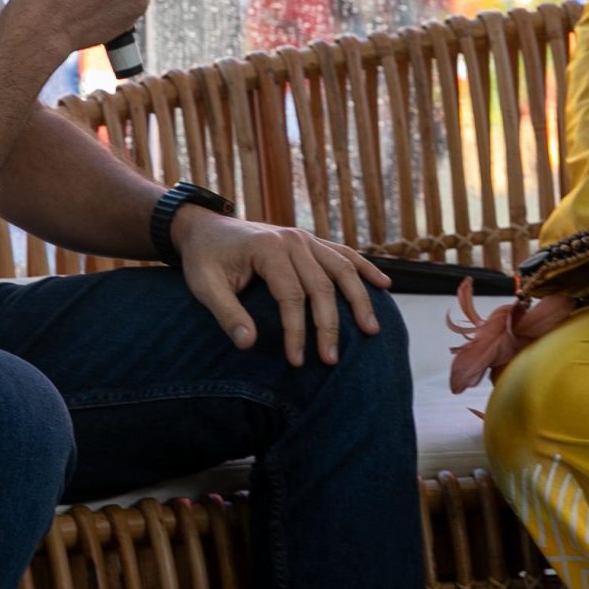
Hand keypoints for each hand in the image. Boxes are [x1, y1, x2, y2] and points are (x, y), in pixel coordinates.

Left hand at [175, 210, 391, 365]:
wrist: (204, 227)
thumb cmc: (203, 259)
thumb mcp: (204, 286)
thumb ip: (226, 313)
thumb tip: (248, 344)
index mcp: (269, 248)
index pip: (291, 296)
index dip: (296, 331)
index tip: (297, 361)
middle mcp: (293, 240)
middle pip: (322, 285)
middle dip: (329, 325)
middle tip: (331, 359)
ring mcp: (305, 238)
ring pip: (342, 268)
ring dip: (359, 299)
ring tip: (371, 330)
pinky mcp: (310, 242)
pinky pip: (343, 254)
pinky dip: (365, 268)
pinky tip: (384, 284)